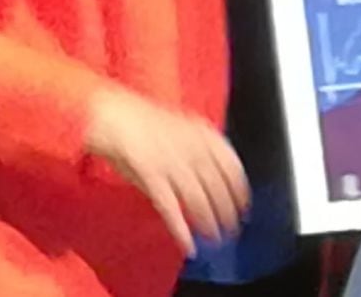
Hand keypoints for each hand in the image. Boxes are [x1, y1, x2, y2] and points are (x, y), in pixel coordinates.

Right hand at [84, 87, 249, 255]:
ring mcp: (172, 163)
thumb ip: (200, 149)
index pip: (231, 165)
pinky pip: (171, 208)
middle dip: (228, 211)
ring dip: (209, 223)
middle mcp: (191, 148)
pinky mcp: (151, 177)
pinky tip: (188, 245)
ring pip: (198, 200)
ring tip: (215, 238)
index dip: (240, 189)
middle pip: (218, 186)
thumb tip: (216, 174)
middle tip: (233, 228)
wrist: (115, 114)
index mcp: (202, 134)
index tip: (244, 204)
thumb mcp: (182, 127)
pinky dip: (181, 230)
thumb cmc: (146, 122)